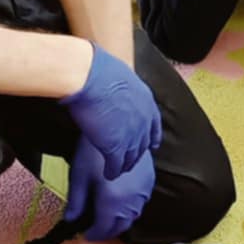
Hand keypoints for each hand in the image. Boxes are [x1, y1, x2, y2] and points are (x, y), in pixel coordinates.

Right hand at [57, 43, 161, 178]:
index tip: (150, 145)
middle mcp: (144, 120)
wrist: (89, 76)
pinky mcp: (116, 146)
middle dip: (137, 154)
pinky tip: (108, 174)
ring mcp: (132, 135)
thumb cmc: (97, 69)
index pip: (154, 126)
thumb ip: (121, 87)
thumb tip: (111, 84)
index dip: (150, 138)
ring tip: (118, 171)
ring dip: (125, 165)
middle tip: (129, 161)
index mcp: (146, 101)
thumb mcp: (119, 75)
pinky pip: (116, 165)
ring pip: (132, 158)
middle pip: (143, 144)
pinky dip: (113, 172)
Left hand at [67, 144, 154, 240]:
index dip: (94, 235)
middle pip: (121, 226)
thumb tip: (70, 219)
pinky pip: (142, 201)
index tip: (87, 235)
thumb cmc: (93, 150)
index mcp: (112, 203)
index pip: (104, 229)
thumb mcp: (79, 177)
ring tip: (108, 215)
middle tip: (97, 229)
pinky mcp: (149, 180)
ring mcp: (143, 191)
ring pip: (133, 216)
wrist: (116, 125)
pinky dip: (131, 207)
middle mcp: (131, 202)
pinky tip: (122, 200)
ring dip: (121, 220)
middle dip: (108, 231)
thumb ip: (76, 202)